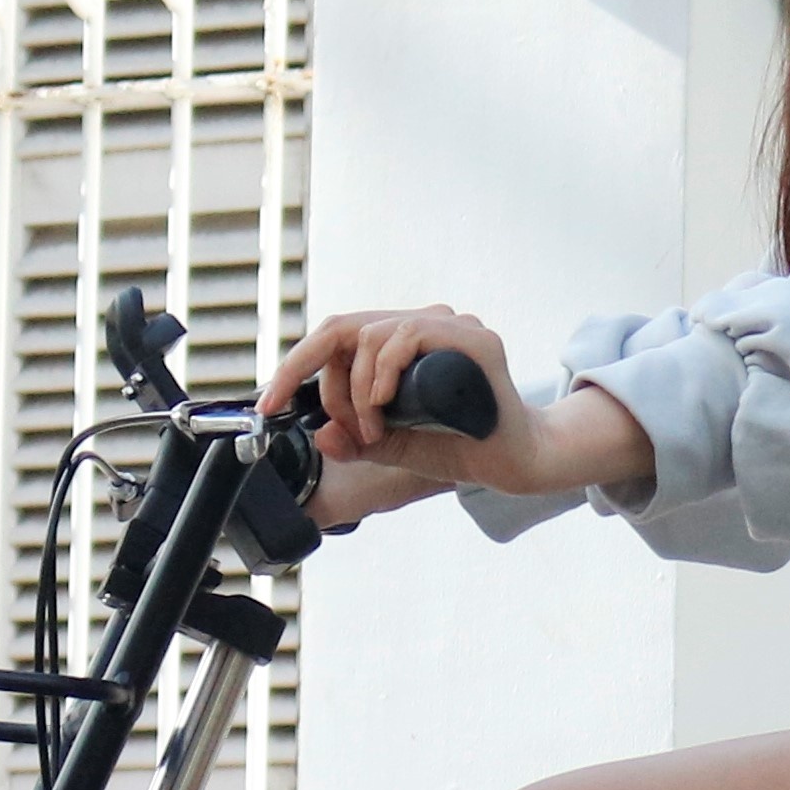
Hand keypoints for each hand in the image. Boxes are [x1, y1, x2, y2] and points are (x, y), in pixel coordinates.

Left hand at [257, 306, 652, 525]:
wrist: (519, 463)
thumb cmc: (465, 449)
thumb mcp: (395, 447)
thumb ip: (360, 439)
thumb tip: (323, 433)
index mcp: (403, 344)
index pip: (336, 337)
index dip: (295, 367)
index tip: (270, 404)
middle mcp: (425, 326)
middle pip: (344, 330)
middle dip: (320, 380)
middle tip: (341, 429)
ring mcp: (450, 328)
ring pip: (370, 334)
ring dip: (357, 390)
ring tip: (375, 431)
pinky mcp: (472, 340)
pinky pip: (407, 335)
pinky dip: (384, 369)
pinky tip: (384, 404)